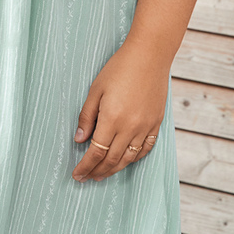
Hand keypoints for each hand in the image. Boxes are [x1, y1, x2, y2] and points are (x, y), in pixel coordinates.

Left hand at [71, 40, 168, 181]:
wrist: (149, 56)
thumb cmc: (119, 68)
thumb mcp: (96, 89)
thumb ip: (87, 117)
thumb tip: (79, 140)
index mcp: (112, 119)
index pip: (96, 152)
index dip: (85, 166)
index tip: (77, 174)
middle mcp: (130, 127)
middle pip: (112, 159)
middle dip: (97, 171)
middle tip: (87, 178)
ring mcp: (146, 127)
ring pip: (129, 158)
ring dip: (114, 169)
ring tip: (102, 174)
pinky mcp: (156, 123)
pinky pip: (146, 149)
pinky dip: (134, 158)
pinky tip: (126, 160)